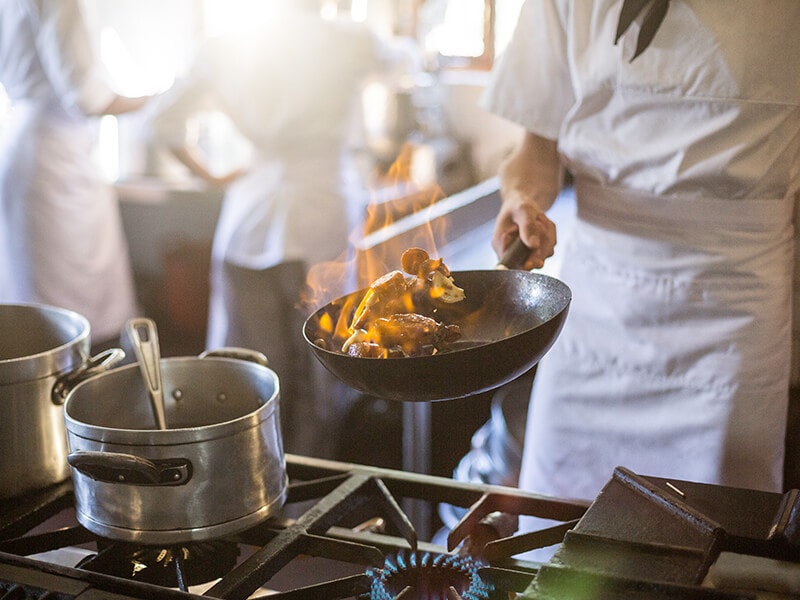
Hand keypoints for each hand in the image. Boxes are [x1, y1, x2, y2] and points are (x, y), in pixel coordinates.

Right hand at [492, 131, 560, 269]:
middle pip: (529, 261)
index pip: (510, 264)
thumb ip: (527, 227)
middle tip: (541, 224)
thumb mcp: (523, 210)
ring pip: (542, 254)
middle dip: (541, 244)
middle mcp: (509, 250)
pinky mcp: (532, 249)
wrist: (524, 198)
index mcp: (500, 243)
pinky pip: (548, 249)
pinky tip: (543, 223)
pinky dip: (550, 236)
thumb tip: (533, 246)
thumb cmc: (518, 202)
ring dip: (548, 237)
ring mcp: (522, 250)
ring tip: (540, 219)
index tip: (536, 260)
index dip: (524, 264)